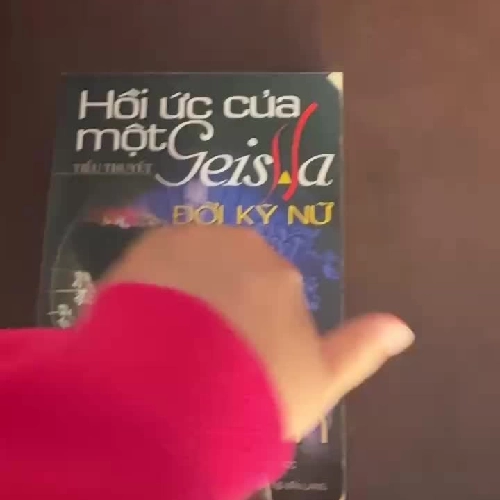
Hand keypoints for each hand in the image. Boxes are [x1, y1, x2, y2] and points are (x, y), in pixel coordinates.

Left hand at [103, 225, 413, 440]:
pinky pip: (156, 255)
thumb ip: (358, 348)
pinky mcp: (147, 245)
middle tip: (199, 348)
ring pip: (194, 259)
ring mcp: (193, 241)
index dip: (252, 327)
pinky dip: (152, 278)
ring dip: (185, 287)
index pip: (271, 291)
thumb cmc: (255, 389)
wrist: (177, 392)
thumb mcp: (317, 381)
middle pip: (231, 267)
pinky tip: (142, 315)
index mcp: (282, 276)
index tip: (235, 358)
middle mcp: (242, 245)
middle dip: (221, 299)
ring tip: (166, 335)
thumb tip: (403, 328)